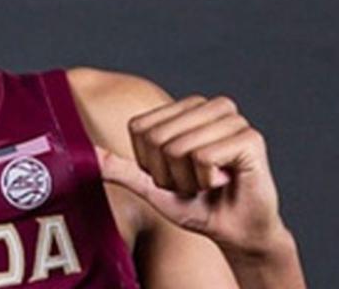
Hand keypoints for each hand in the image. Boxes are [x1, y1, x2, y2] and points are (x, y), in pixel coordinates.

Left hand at [96, 95, 288, 253]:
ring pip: (178, 148)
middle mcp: (209, 106)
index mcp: (185, 108)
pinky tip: (225, 181)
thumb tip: (88, 153)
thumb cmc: (197, 205)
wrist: (235, 231)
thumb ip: (122, 168)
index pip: (140, 128)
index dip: (149, 163)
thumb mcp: (152, 187)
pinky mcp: (250, 138)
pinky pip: (203, 157)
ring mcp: (232, 119)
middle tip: (195, 183)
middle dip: (169, 174)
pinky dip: (206, 180)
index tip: (174, 175)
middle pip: (157, 139)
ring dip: (188, 179)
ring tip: (209, 182)